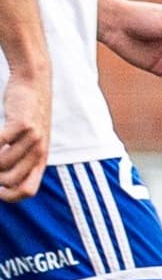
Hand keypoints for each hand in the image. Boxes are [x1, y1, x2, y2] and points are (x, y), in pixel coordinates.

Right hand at [0, 73, 43, 203]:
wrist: (34, 83)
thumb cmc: (26, 114)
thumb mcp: (29, 138)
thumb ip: (20, 157)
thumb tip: (2, 179)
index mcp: (40, 159)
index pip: (27, 191)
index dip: (8, 196)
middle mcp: (39, 151)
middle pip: (10, 180)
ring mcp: (33, 137)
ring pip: (1, 163)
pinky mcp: (22, 123)